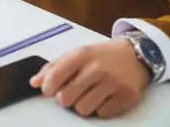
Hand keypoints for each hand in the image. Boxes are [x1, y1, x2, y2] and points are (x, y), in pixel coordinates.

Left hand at [29, 39, 151, 118]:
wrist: (135, 55)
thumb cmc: (101, 56)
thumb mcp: (77, 55)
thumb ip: (54, 68)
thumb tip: (35, 83)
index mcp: (81, 55)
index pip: (55, 76)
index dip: (48, 88)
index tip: (50, 90)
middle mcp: (97, 68)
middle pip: (66, 98)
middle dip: (64, 99)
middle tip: (71, 94)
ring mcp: (113, 83)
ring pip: (83, 109)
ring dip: (83, 106)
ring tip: (89, 95)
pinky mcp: (127, 96)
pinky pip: (103, 114)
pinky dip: (101, 109)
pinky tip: (104, 97)